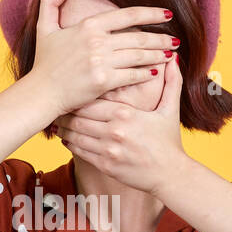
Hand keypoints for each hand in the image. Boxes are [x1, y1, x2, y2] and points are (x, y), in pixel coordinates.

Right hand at [26, 0, 178, 116]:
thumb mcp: (43, 27)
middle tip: (176, 39)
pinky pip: (132, 75)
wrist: (41, 93)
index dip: (151, 13)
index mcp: (88, 26)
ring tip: (171, 53)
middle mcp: (97, 41)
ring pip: (139, 56)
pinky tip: (156, 72)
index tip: (167, 14)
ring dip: (158, 54)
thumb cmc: (44, 63)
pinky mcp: (104, 81)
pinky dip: (146, 73)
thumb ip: (51, 2)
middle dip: (161, 37)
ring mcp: (101, 61)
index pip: (127, 15)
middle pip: (138, 37)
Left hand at [53, 53, 187, 193]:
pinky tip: (66, 139)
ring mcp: (108, 150)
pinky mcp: (105, 166)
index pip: (92, 101)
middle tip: (57, 107)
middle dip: (65, 113)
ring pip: (76, 135)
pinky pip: (81, 152)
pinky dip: (70, 144)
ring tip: (57, 123)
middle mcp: (114, 131)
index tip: (69, 92)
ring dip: (64, 129)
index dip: (77, 97)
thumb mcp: (171, 109)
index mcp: (126, 114)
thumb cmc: (169, 141)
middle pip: (79, 118)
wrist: (170, 174)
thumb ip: (171, 82)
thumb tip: (174, 57)